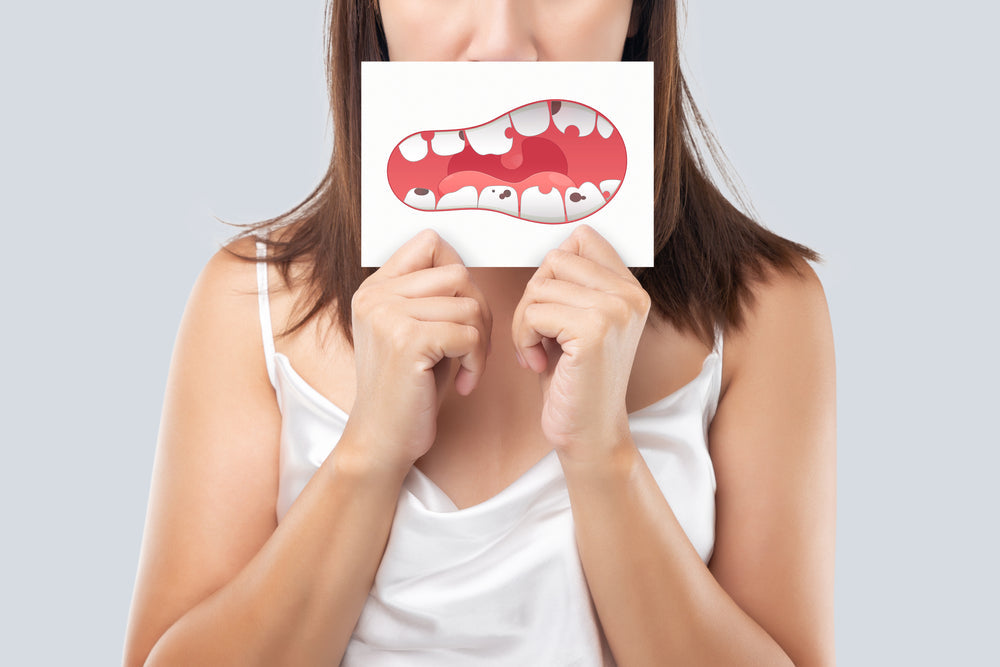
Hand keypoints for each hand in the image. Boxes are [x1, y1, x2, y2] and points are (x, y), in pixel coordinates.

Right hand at [342, 229, 492, 474]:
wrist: (381, 440)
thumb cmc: (407, 390)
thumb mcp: (414, 332)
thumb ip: (431, 297)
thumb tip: (468, 270)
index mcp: (375, 288)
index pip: (430, 243)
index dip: (459, 273)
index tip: (461, 311)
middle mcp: (376, 295)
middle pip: (458, 274)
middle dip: (478, 311)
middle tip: (472, 349)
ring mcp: (388, 315)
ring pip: (470, 305)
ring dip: (480, 343)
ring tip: (466, 369)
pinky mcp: (407, 341)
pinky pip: (469, 334)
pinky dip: (476, 362)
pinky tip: (462, 384)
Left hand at [511, 224, 650, 461]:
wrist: (589, 434)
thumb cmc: (574, 380)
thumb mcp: (579, 322)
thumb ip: (574, 285)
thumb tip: (551, 250)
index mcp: (630, 289)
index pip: (582, 238)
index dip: (552, 269)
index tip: (550, 305)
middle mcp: (630, 296)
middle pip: (555, 260)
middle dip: (532, 297)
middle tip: (537, 335)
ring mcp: (615, 311)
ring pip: (540, 286)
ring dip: (524, 322)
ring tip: (537, 351)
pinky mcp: (594, 331)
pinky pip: (534, 313)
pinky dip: (524, 338)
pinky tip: (536, 363)